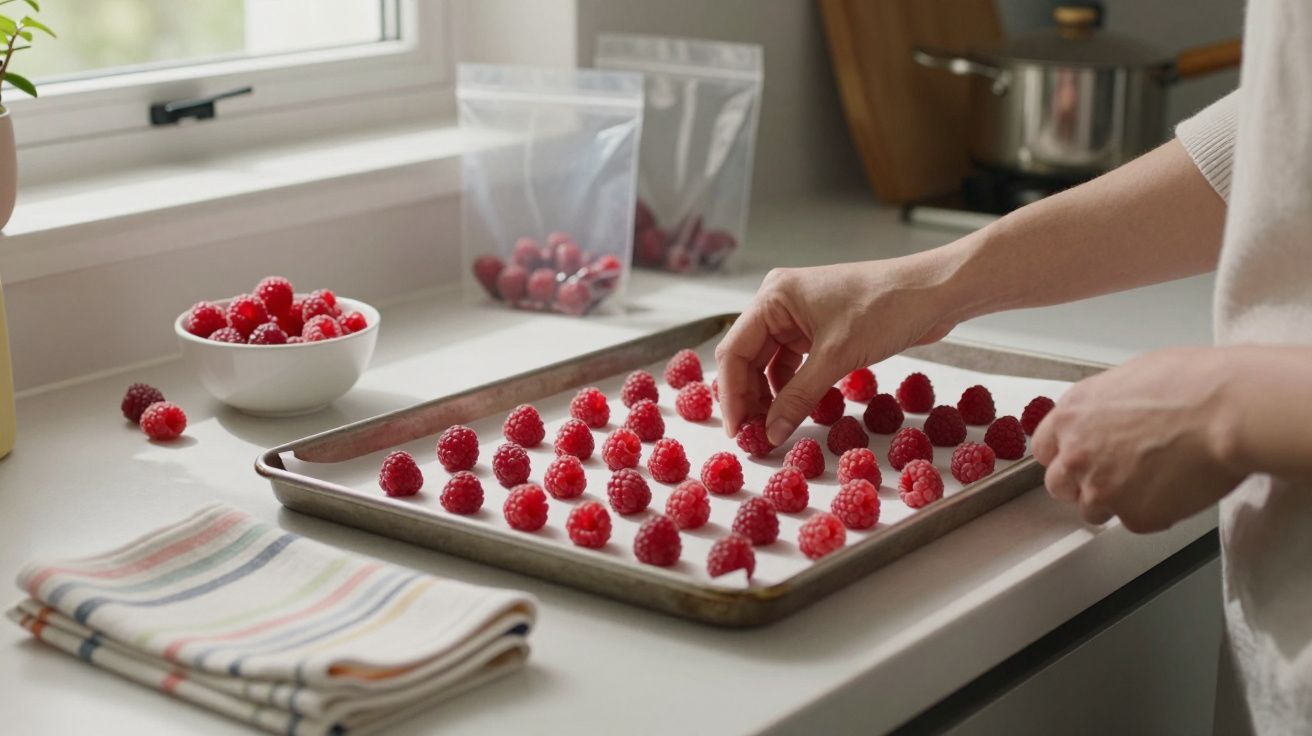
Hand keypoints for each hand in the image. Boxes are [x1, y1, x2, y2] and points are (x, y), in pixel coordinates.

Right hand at [714, 257, 962, 444]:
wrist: (935, 292)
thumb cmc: (887, 307)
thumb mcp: (837, 356)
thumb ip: (799, 397)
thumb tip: (770, 433)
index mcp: (774, 296)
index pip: (735, 350)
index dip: (731, 395)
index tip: (738, 431)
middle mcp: (780, 303)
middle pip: (748, 358)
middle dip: (749, 398)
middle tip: (754, 437)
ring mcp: (800, 316)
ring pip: (770, 364)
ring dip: (770, 397)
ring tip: (773, 430)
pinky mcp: (820, 329)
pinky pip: (794, 364)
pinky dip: (793, 389)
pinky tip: (795, 411)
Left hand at [1032, 347, 1245, 532]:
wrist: (1228, 411)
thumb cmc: (1192, 383)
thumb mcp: (1129, 377)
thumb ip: (1104, 406)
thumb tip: (1110, 415)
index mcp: (1072, 415)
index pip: (1044, 449)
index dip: (1063, 455)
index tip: (1077, 459)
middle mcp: (1077, 454)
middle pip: (1059, 485)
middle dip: (1080, 485)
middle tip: (1112, 477)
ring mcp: (1102, 489)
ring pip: (1092, 510)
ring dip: (1114, 502)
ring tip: (1150, 483)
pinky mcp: (1135, 516)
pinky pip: (1135, 522)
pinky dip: (1153, 512)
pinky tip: (1175, 490)